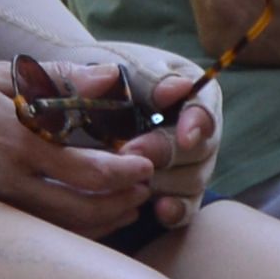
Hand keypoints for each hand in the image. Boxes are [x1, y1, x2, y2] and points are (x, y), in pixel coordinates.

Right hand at [0, 59, 165, 227]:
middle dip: (121, 204)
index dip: (125, 174)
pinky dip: (70, 229)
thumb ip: (62, 78)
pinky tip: (87, 217)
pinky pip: (38, 230)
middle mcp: (9, 179)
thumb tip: (112, 78)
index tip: (146, 166)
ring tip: (126, 207)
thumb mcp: (3, 73)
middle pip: (82, 211)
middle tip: (144, 191)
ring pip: (61, 229)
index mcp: (19, 142)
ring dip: (101, 222)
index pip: (88, 173)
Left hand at [115, 49, 218, 229]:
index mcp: (191, 90)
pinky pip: (184, 207)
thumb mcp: (119, 67)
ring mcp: (186, 163)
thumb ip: (147, 78)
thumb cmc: (100, 77)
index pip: (204, 107)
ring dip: (166, 183)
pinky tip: (160, 211)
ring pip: (193, 181)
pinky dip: (175, 210)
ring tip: (133, 179)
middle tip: (130, 151)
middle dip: (167, 154)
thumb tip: (178, 88)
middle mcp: (196, 129)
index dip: (198, 123)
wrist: (75, 100)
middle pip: (201, 149)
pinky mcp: (171, 190)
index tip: (185, 137)